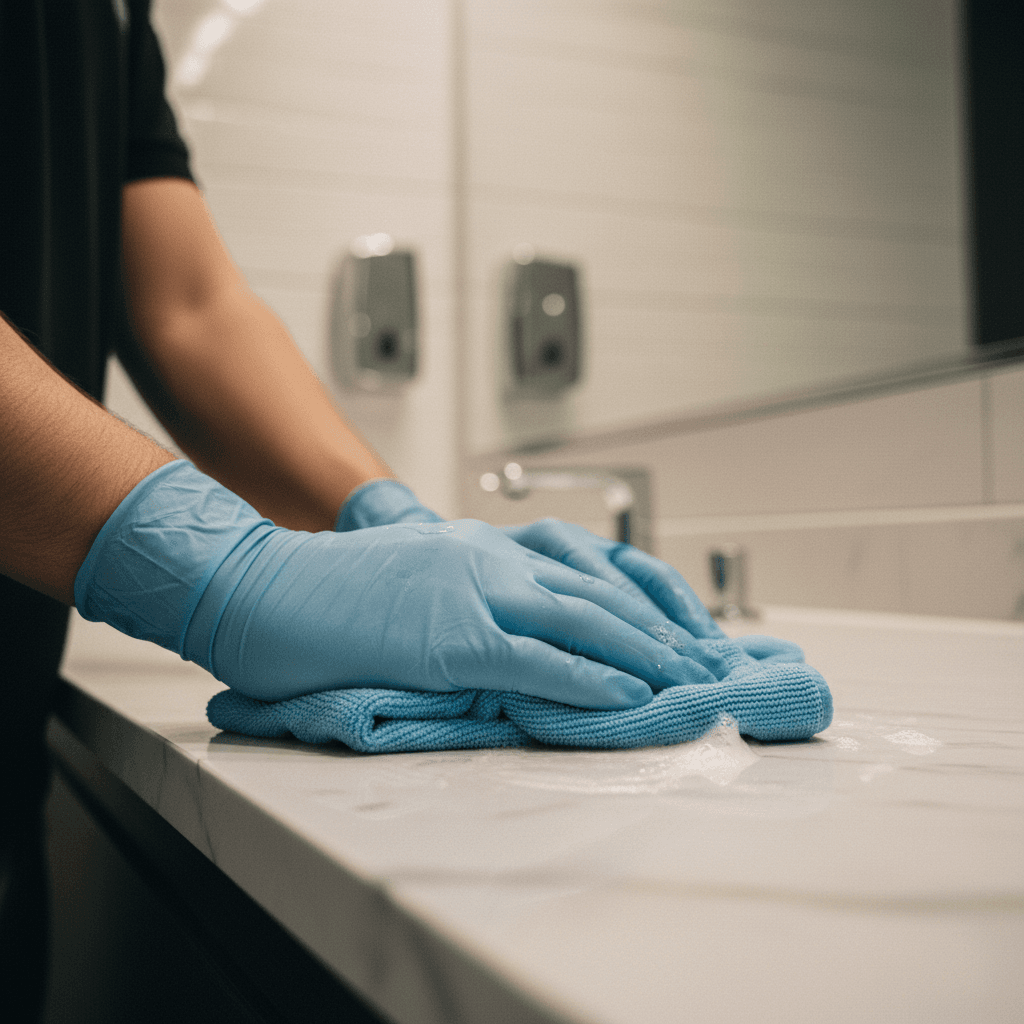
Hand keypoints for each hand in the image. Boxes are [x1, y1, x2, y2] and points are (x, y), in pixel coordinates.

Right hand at [336, 480, 807, 666]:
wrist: (259, 583)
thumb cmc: (326, 591)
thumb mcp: (412, 580)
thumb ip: (466, 598)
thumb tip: (511, 639)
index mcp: (481, 546)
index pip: (584, 568)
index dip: (640, 601)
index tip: (677, 630)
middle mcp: (488, 557)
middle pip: (598, 593)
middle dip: (661, 632)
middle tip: (707, 662)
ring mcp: (470, 591)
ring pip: (582, 621)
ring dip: (645, 656)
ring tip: (691, 683)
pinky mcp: (448, 636)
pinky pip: (535, 659)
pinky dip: (589, 679)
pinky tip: (627, 697)